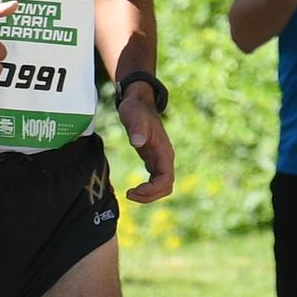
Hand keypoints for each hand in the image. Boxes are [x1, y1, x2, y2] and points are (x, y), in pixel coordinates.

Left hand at [116, 78, 178, 206]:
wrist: (139, 101)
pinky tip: (134, 189)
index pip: (166, 179)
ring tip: (130, 194)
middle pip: (166, 186)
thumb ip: (136, 128)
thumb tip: (137, 142)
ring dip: (149, 194)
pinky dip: (147, 189)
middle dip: (150, 195)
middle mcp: (165, 158)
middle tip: (130, 194)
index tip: (134, 190)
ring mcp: (160, 159)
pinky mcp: (153, 160)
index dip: (153, 189)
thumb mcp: (133, 116)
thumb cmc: (136, 109)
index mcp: (164, 151)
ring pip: (162, 186)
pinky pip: (155, 181)